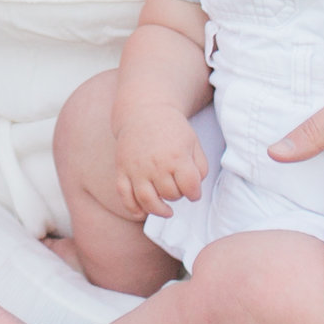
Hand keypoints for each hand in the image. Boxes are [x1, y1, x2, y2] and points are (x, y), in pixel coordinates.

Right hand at [112, 103, 207, 218]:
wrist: (143, 112)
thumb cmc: (172, 129)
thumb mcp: (193, 142)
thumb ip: (200, 166)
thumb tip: (195, 188)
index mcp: (177, 157)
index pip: (191, 188)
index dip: (195, 194)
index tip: (193, 191)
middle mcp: (156, 165)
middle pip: (171, 194)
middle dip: (178, 195)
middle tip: (178, 188)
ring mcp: (137, 169)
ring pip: (148, 201)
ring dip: (159, 210)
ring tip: (166, 210)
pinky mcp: (122, 170)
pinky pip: (125, 196)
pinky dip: (133, 208)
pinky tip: (143, 212)